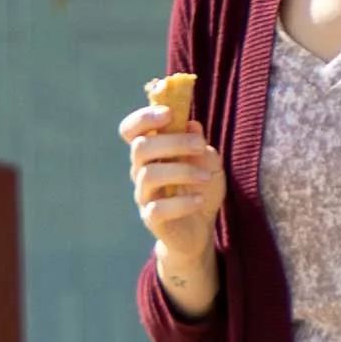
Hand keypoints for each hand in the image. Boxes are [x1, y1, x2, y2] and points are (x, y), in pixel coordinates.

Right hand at [122, 99, 221, 318]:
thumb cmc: (201, 188)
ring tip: (206, 177)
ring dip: (181, 171)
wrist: (202, 228)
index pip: (131, 130)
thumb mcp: (209, 162)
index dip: (144, 117)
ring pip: (149, 176)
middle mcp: (141, 170)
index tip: (169, 113)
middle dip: (172, 142)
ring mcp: (144, 195)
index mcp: (152, 152)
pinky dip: (182, 202)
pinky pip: (158, 208)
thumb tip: (192, 125)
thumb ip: (200, 144)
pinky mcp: (152, 219)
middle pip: (140, 147)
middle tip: (200, 145)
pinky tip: (199, 200)